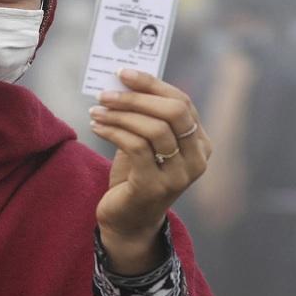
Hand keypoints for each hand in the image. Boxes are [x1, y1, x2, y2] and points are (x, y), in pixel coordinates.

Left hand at [90, 69, 211, 272]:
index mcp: (200, 143)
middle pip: (173, 112)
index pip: (182, 102)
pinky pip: (135, 147)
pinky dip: (113, 131)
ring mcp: (178, 175)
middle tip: (106, 93)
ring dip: (120, 114)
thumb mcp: (146, 142)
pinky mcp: (155, 187)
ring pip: (153, 129)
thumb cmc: (136, 177)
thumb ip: (145, 116)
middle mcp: (196, 159)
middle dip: (137, 97)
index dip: (153, 84)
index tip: (123, 73)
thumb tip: (123, 81)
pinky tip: (96, 126)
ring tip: (96, 110)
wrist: (128, 222)